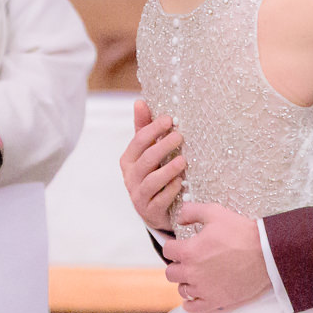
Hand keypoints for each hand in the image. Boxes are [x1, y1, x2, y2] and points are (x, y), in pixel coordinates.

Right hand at [120, 100, 185, 232]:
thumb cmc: (151, 174)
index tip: (170, 119)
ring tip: (183, 161)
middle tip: (179, 136)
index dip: (153, 129)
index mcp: (128, 160)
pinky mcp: (150, 211)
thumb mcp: (146, 151)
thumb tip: (140, 102)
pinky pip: (160, 201)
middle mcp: (131, 178)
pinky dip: (171, 190)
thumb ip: (143, 128)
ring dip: (168, 170)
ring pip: (152, 181)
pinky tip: (181, 182)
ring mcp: (139, 196)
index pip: (138, 141)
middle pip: (146, 160)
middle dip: (162, 146)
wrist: (154, 210)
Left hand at [164, 201, 273, 312]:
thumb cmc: (242, 232)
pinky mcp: (217, 301)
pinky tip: (195, 297)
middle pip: (171, 273)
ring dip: (185, 283)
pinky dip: (191, 304)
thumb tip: (179, 218)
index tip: (180, 246)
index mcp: (189, 252)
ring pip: (182, 290)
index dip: (174, 246)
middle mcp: (192, 273)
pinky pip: (194, 309)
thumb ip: (191, 211)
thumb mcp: (215, 213)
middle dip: (178, 265)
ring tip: (195, 277)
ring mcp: (204, 289)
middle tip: (189, 261)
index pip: (167, 250)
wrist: (266, 253)